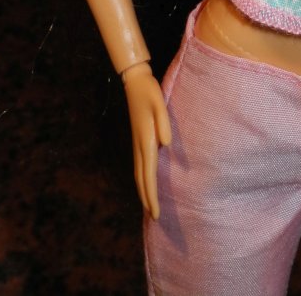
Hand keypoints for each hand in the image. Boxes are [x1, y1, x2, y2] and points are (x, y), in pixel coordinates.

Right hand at [122, 64, 171, 219]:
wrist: (135, 82)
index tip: (155, 212)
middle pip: (142, 178)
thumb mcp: (159, 103)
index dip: (152, 194)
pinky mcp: (138, 139)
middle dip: (147, 198)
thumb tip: (166, 143)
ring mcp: (137, 142)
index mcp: (146, 139)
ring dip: (143, 190)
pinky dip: (141, 178)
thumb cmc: (150, 92)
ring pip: (138, 173)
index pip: (149, 174)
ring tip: (148, 206)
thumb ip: (164, 122)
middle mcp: (139, 145)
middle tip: (154, 217)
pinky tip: (145, 182)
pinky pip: (139, 165)